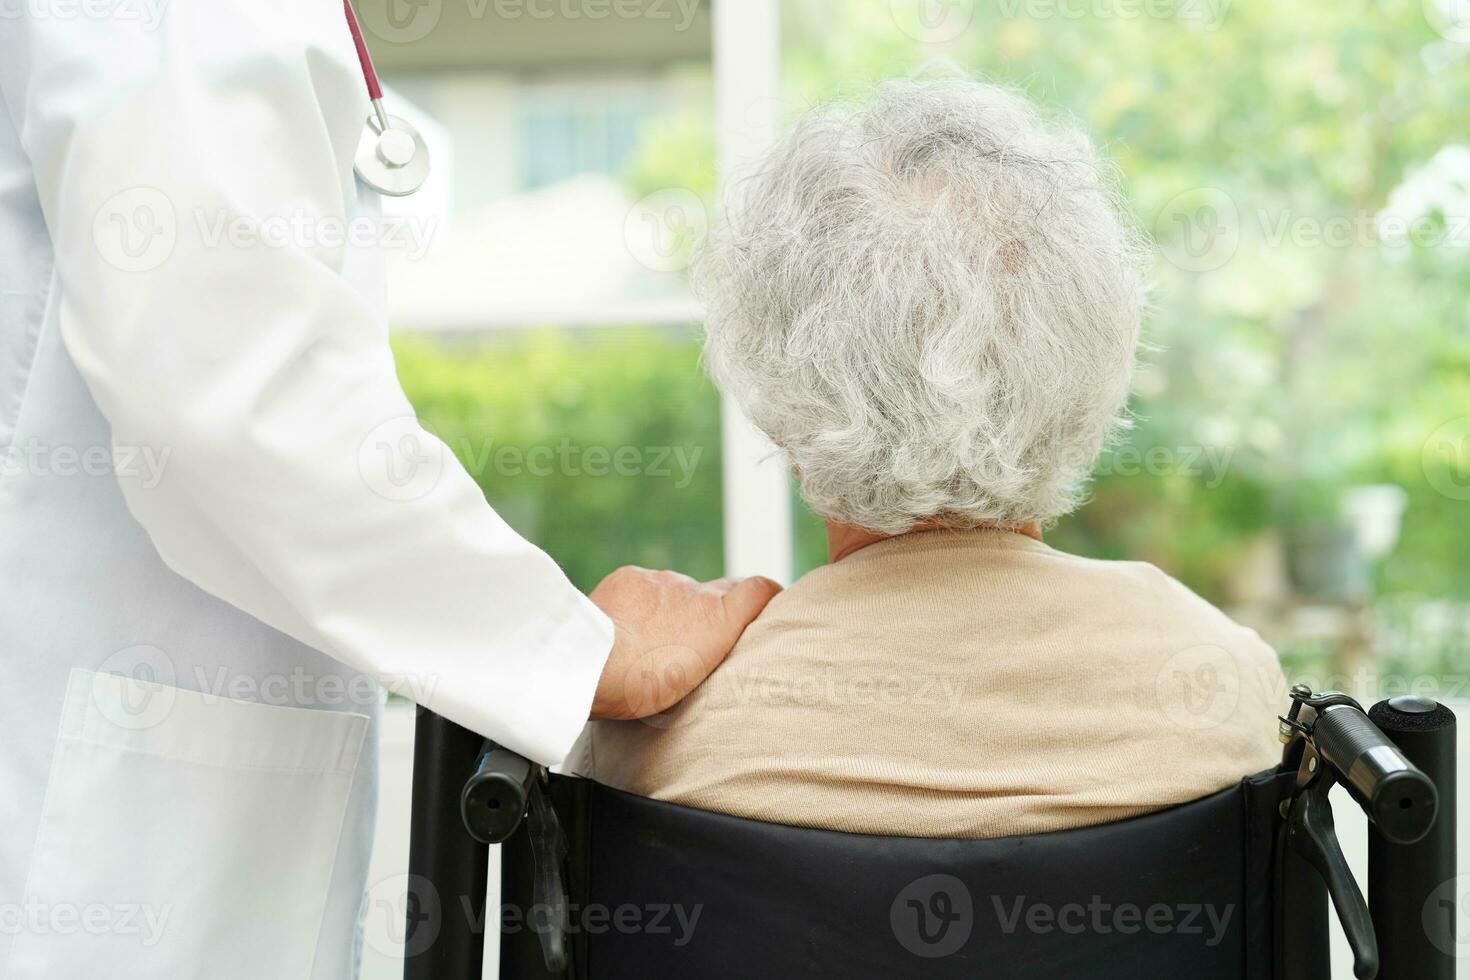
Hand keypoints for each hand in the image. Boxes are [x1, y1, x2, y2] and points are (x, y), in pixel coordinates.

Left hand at [587, 567, 782, 720]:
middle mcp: (695, 591)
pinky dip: (641, 604)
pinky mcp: (632, 577)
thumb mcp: (696, 679)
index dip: (765, 594)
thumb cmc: (642, 685)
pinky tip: (625, 627)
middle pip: (715, 591)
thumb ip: (713, 649)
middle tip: (696, 638)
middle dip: (712, 609)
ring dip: (670, 610)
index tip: (768, 600)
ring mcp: (662, 581)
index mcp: (718, 617)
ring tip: (650, 641)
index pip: (758, 588)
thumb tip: (713, 640)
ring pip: (675, 592)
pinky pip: (644, 587)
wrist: (592, 663)